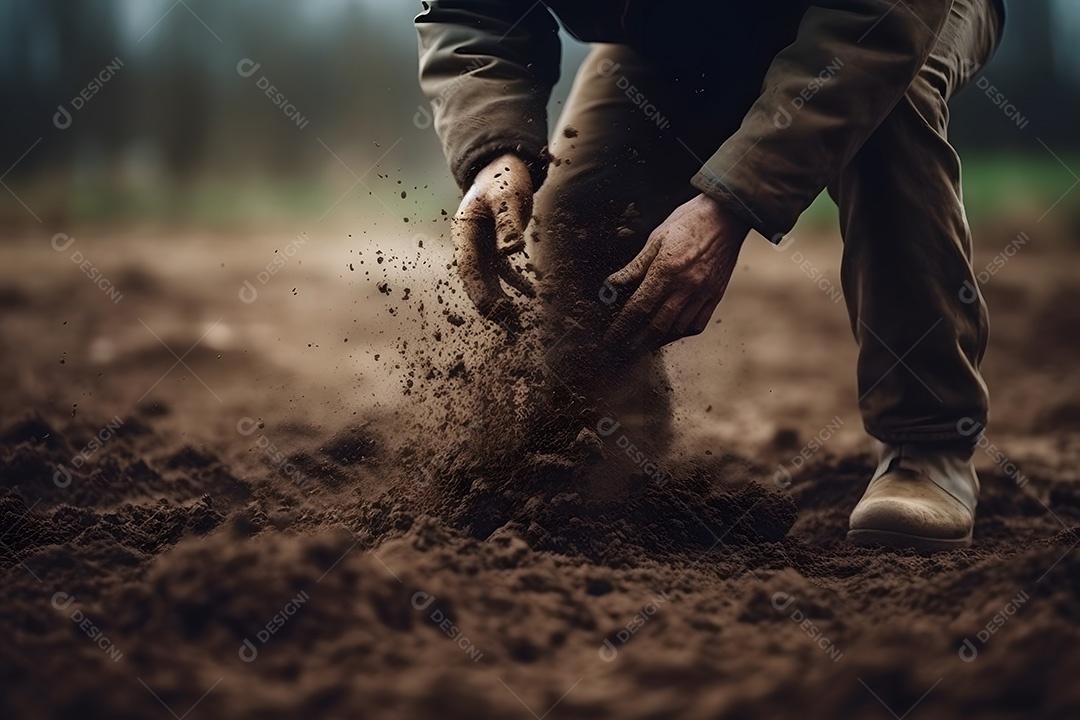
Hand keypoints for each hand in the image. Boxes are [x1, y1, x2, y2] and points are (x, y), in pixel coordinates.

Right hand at [452, 153, 535, 320]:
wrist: (503, 165)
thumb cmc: (502, 177)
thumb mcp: (506, 196)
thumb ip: (508, 222)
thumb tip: (513, 251)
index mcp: (464, 233)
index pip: (468, 268)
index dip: (478, 291)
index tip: (490, 311)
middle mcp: (470, 244)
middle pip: (478, 280)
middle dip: (491, 304)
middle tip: (508, 324)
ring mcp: (483, 248)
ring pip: (491, 281)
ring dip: (502, 301)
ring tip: (517, 324)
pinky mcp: (497, 248)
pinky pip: (505, 272)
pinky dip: (516, 284)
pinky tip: (532, 296)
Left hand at [604, 194, 750, 354]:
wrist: (727, 216)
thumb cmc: (688, 222)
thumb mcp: (656, 239)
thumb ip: (634, 267)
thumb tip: (611, 286)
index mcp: (667, 271)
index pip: (638, 308)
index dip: (621, 328)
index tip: (609, 340)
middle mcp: (686, 287)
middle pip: (655, 326)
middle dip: (634, 343)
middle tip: (619, 353)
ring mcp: (703, 294)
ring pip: (676, 329)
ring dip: (655, 342)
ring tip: (638, 348)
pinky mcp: (715, 296)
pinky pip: (696, 325)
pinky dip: (679, 334)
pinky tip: (667, 335)